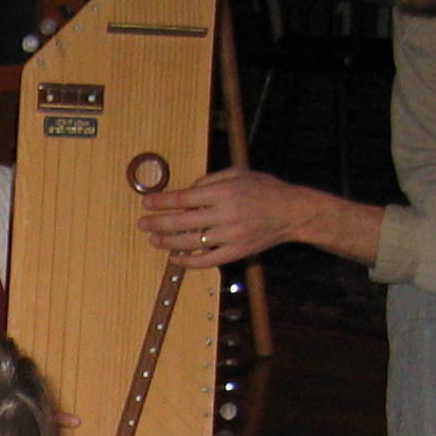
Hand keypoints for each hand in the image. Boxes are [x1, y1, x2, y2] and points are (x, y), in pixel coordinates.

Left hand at [139, 168, 306, 268]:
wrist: (292, 212)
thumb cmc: (265, 190)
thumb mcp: (238, 173)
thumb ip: (210, 180)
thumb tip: (186, 191)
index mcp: (224, 192)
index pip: (183, 198)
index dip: (161, 202)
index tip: (147, 204)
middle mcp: (225, 214)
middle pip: (181, 221)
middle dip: (157, 223)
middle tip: (143, 224)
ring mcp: (230, 236)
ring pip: (190, 242)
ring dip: (167, 242)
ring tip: (154, 239)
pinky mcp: (235, 252)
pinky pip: (206, 261)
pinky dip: (187, 261)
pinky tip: (174, 257)